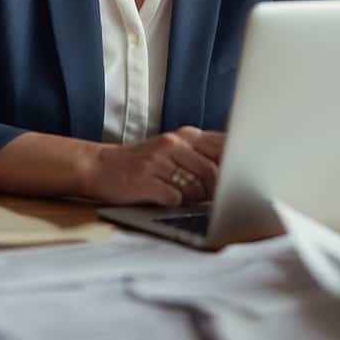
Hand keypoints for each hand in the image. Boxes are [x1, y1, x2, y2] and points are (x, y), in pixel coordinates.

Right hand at [89, 126, 225, 206]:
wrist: (100, 166)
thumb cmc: (144, 162)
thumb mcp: (174, 150)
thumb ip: (202, 155)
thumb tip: (236, 172)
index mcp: (186, 135)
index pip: (223, 146)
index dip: (235, 166)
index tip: (239, 179)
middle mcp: (172, 143)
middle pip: (212, 170)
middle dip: (216, 191)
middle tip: (213, 200)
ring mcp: (157, 161)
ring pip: (194, 187)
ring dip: (194, 199)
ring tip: (184, 198)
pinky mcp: (144, 180)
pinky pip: (173, 198)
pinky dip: (175, 204)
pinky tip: (166, 199)